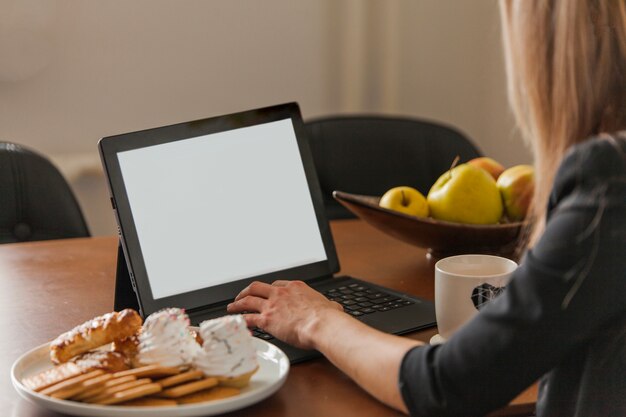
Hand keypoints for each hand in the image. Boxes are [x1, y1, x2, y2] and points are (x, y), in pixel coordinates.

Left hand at [227, 280, 342, 349]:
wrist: (321, 324)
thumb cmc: (327, 317)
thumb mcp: (330, 305)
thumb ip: (329, 305)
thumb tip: (335, 308)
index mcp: (295, 287)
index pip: (276, 284)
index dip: (269, 289)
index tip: (266, 294)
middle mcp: (281, 293)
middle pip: (257, 287)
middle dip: (247, 291)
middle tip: (242, 296)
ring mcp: (272, 305)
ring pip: (248, 300)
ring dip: (238, 303)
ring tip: (232, 307)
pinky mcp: (267, 320)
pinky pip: (248, 318)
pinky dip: (240, 320)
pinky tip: (236, 323)